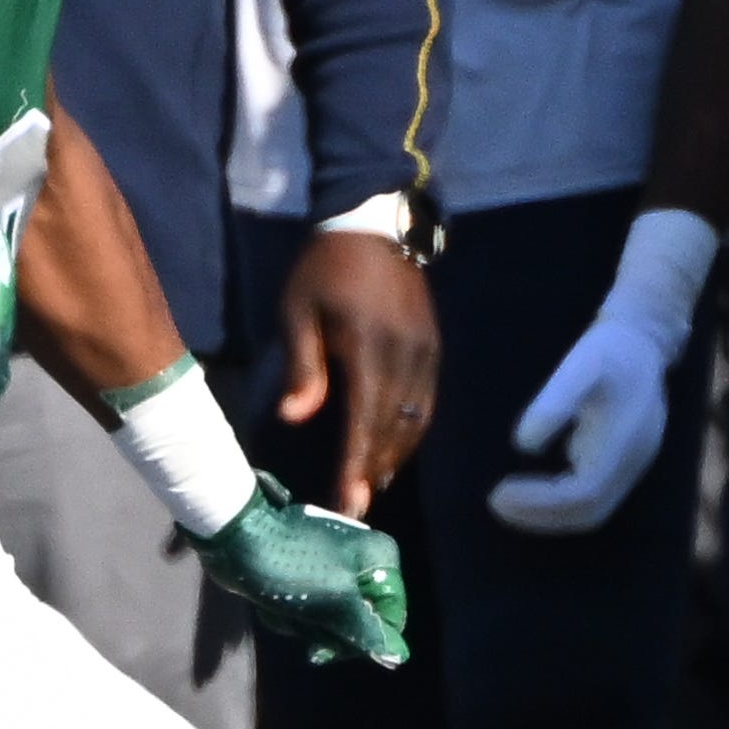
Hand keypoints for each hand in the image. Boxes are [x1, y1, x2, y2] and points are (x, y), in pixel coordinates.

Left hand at [195, 473, 408, 665]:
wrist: (235, 538)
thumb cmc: (289, 566)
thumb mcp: (334, 603)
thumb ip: (368, 632)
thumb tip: (399, 657)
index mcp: (379, 559)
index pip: (390, 620)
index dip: (362, 640)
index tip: (328, 647)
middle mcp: (363, 563)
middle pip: (360, 623)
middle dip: (323, 629)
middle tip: (298, 617)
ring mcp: (333, 569)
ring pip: (330, 622)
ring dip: (301, 624)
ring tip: (280, 605)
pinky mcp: (307, 576)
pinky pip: (308, 613)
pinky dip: (288, 615)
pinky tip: (270, 603)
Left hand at [275, 226, 436, 514]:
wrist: (373, 222)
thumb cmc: (324, 268)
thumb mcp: (299, 311)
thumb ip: (302, 366)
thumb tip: (294, 418)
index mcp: (369, 348)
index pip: (364, 421)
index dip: (356, 466)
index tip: (351, 503)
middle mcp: (405, 356)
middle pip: (394, 428)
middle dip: (375, 470)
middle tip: (358, 505)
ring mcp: (425, 352)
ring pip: (416, 419)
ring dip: (396, 454)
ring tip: (374, 483)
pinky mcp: (433, 346)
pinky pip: (427, 401)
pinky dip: (412, 430)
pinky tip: (395, 446)